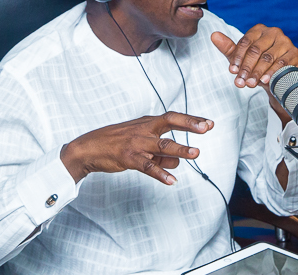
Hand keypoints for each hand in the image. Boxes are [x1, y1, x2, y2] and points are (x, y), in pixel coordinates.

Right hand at [60, 111, 212, 184]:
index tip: (208, 123)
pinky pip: (148, 167)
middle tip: (206, 128)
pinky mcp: (129, 158)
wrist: (89, 148)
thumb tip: (179, 161)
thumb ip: (160, 151)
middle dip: (190, 125)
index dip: (191, 119)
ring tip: (196, 154)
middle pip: (170, 123)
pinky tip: (172, 182)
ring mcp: (137, 143)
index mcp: (148, 122)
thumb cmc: (117, 143)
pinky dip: (160, 174)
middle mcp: (144, 129)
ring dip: (180, 150)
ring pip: (163, 145)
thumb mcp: (140, 141)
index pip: (173, 117)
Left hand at [211, 25, 297, 87]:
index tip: (232, 71)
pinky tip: (265, 81)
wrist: (276, 79)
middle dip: (246, 68)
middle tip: (240, 82)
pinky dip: (271, 73)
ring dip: (257, 73)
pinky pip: (281, 63)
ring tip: (249, 84)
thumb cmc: (256, 65)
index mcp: (259, 29)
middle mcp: (273, 32)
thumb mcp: (240, 58)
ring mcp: (285, 41)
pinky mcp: (294, 52)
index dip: (237, 58)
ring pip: (267, 58)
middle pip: (256, 50)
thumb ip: (228, 47)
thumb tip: (213, 35)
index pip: (246, 42)